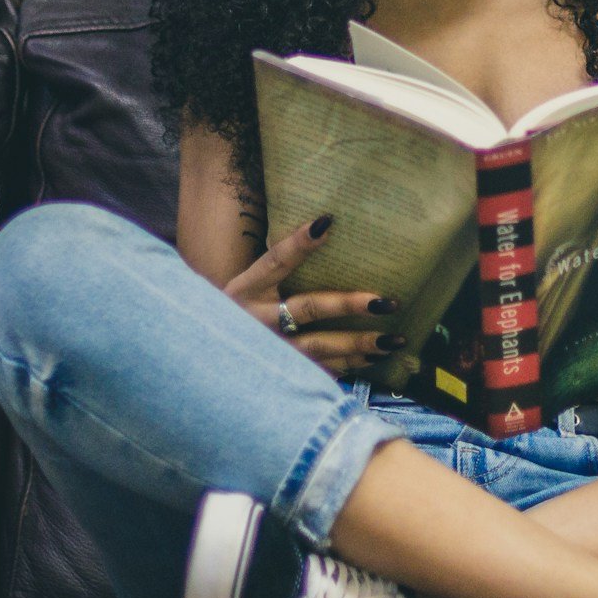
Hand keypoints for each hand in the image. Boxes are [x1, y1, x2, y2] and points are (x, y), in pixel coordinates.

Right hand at [223, 214, 406, 374]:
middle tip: (386, 301)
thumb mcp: (246, 286)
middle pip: (307, 308)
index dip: (299, 243)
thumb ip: (278, 267)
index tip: (327, 222)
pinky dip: (348, 366)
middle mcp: (256, 320)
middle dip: (348, 304)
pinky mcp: (279, 375)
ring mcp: (269, 351)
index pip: (275, 260)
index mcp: (246, 289)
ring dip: (358, 344)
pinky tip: (374, 359)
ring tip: (393, 339)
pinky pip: (319, 371)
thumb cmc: (236, 313)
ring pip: (319, 347)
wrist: (205, 359)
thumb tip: (325, 228)